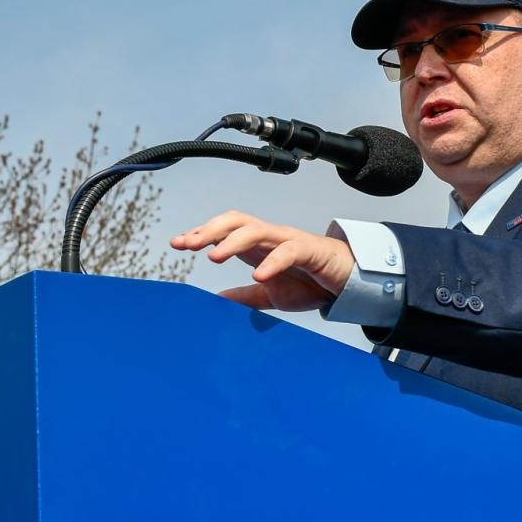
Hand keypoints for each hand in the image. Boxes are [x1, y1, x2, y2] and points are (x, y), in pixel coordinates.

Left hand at [170, 210, 354, 311]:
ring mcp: (288, 241)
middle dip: (209, 229)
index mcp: (256, 246)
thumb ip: (244, 296)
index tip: (176, 244)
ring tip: (214, 256)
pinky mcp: (309, 250)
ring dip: (232, 240)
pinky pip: (288, 251)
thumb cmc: (308, 282)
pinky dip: (272, 262)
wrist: (344, 282)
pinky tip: (258, 275)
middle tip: (188, 244)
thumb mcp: (268, 295)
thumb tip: (217, 300)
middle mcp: (269, 237)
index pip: (223, 231)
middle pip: (235, 220)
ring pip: (256, 229)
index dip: (199, 234)